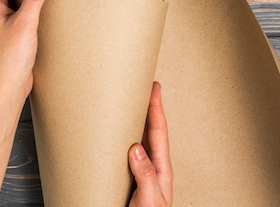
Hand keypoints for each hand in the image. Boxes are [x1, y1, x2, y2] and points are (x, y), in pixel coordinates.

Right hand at [128, 82, 172, 205]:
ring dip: (137, 119)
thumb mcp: (150, 199)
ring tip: (132, 101)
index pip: (158, 131)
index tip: (154, 87)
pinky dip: (125, 135)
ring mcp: (141, 171)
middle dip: (148, 106)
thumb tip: (136, 148)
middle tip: (144, 85)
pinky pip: (127, 150)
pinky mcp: (129, 177)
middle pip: (151, 129)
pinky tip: (118, 131)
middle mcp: (152, 166)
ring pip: (140, 138)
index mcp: (161, 169)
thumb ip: (145, 175)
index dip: (156, 107)